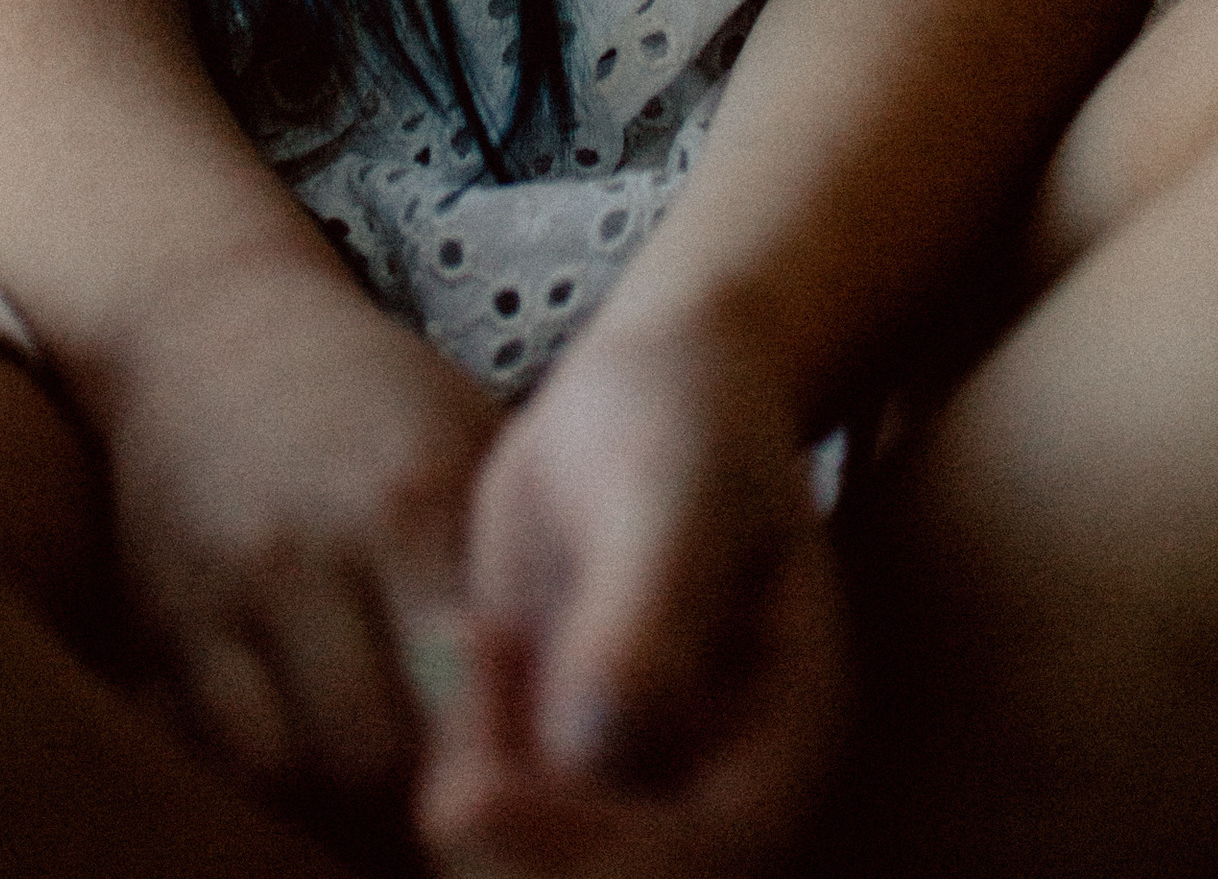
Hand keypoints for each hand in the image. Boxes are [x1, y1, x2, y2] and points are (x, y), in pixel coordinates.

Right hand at [102, 246, 503, 816]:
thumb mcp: (464, 439)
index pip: (469, 682)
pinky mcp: (162, 626)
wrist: (211, 329)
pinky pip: (219, 754)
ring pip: (289, 769)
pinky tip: (327, 770)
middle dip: (427, 794)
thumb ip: (517, 564)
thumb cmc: (373, 395)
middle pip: (375, 749)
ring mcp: (224, 594)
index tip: (536, 771)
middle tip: (469, 803)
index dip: (504, 752)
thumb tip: (590, 690)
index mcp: (409, 496)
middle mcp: (308, 548)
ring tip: (400, 799)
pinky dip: (278, 781)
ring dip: (349, 804)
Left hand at [419, 311, 849, 878]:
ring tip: (468, 645)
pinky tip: (461, 634)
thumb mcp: (675, 492)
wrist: (646, 386)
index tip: (470, 798)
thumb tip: (601, 748)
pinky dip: (455, 753)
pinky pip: (493, 806)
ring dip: (475, 805)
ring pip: (537, 864)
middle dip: (513, 859)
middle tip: (438, 784)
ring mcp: (635, 778)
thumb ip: (648, 614)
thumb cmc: (684, 419)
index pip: (700, 859)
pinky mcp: (561, 754)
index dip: (586, 855)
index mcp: (779, 742)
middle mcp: (712, 785)